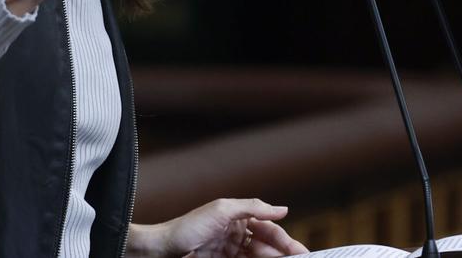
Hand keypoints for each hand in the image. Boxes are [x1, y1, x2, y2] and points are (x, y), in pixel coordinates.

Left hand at [129, 198, 308, 257]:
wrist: (159, 250)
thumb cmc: (187, 227)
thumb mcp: (222, 210)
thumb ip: (253, 207)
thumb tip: (282, 209)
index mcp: (237, 216)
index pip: (269, 228)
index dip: (286, 240)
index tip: (301, 253)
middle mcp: (235, 232)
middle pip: (266, 245)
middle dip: (283, 254)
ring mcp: (228, 250)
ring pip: (258, 256)